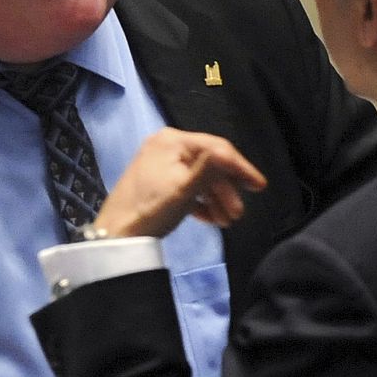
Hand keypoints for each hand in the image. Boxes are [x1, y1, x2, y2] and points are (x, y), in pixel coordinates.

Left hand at [92, 128, 267, 238]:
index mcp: (172, 140)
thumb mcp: (185, 189)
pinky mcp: (157, 182)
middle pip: (208, 164)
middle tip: (238, 213)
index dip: (241, 167)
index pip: (216, 148)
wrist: (116, 236)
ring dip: (216, 199)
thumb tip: (229, 153)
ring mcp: (161, 163)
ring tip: (226, 222)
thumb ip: (210, 168)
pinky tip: (211, 219)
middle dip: (226, 190)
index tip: (260, 186)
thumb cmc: (151, 210)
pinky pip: (187, 187)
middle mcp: (166, 145)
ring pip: (199, 178)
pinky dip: (201, 201)